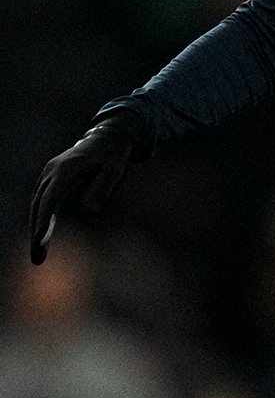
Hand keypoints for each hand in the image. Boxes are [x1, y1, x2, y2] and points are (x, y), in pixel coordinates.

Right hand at [29, 113, 141, 263]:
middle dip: (36, 232)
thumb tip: (89, 213)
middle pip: (39, 205)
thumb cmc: (113, 157)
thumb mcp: (115, 172)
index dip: (43, 222)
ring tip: (39, 256)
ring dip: (37, 228)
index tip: (39, 240)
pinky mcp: (52, 178)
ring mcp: (49, 174)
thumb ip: (102, 190)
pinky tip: (44, 237)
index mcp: (65, 170)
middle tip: (37, 259)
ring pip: (38, 205)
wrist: (109, 138)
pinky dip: (42, 219)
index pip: (50, 200)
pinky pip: (43, 202)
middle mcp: (52, 172)